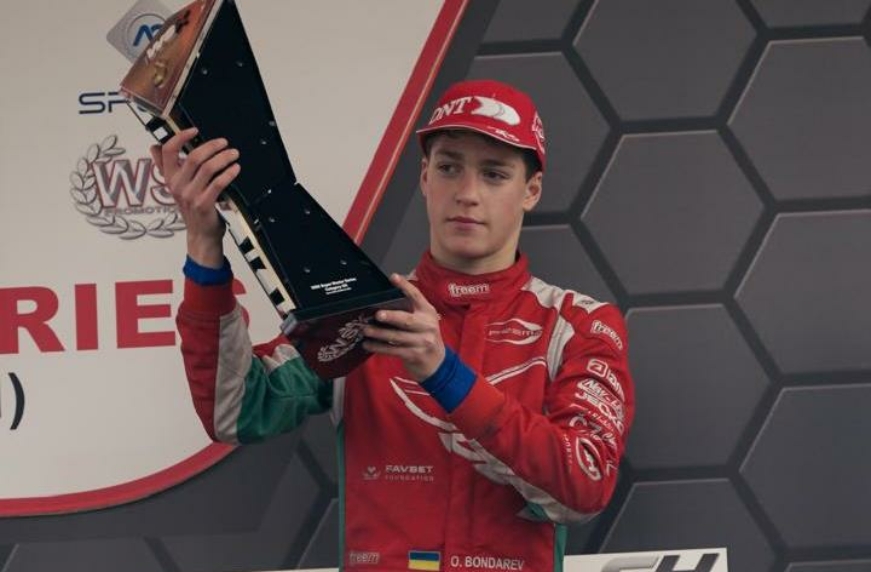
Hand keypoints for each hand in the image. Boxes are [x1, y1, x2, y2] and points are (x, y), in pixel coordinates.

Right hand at [150, 127, 240, 267]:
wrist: (201, 235)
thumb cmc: (192, 209)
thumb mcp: (177, 187)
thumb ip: (165, 167)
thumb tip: (154, 147)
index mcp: (170, 178)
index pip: (167, 151)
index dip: (180, 137)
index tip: (194, 130)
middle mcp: (177, 186)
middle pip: (193, 157)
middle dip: (211, 146)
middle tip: (225, 142)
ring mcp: (190, 196)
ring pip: (208, 168)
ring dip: (224, 158)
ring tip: (234, 154)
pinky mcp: (204, 204)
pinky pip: (218, 183)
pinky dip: (229, 173)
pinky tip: (235, 169)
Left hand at [363, 274, 444, 381]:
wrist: (437, 363)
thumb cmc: (424, 337)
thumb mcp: (423, 321)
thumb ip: (410, 310)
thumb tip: (384, 299)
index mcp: (428, 312)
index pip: (416, 296)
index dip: (405, 286)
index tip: (393, 277)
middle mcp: (427, 325)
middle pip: (407, 320)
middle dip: (392, 317)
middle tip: (377, 314)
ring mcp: (422, 342)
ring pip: (397, 337)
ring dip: (379, 334)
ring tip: (365, 330)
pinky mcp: (415, 355)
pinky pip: (393, 351)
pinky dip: (379, 348)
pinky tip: (368, 345)